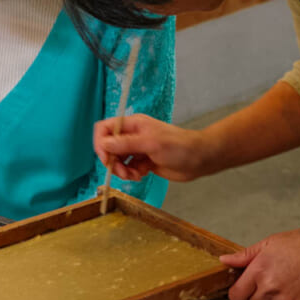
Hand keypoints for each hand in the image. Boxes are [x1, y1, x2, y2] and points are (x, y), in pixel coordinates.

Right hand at [93, 114, 214, 181]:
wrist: (199, 159)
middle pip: (109, 147)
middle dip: (112, 161)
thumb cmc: (178, 146)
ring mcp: (138, 149)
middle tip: (122, 172)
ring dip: (121, 170)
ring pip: (118, 159)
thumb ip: (126, 144)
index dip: (100, 143)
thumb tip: (103, 144)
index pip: (105, 129)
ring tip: (134, 176)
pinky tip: (141, 175)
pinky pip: (128, 168)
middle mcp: (133, 135)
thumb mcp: (150, 143)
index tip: (105, 158)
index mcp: (133, 124)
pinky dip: (131, 174)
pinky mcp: (144, 162)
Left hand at [220, 225, 299, 299]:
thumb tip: (224, 260)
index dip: (239, 292)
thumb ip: (245, 256)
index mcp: (259, 271)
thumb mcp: (270, 243)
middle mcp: (270, 288)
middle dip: (255, 298)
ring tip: (285, 286)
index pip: (235, 296)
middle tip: (268, 284)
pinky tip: (295, 293)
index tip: (245, 288)